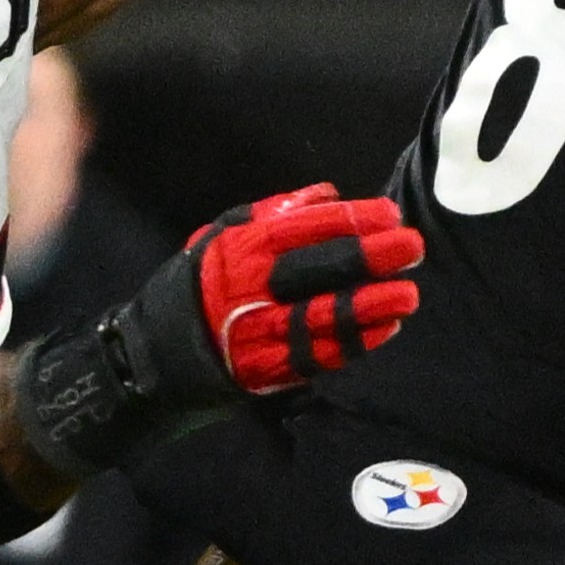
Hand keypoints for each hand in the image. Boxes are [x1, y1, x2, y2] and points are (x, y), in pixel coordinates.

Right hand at [153, 183, 423, 396]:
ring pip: (321, 318)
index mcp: (240, 249)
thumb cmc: (198, 285)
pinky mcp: (262, 371)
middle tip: (412, 248)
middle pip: (318, 269)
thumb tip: (327, 193)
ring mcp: (255, 333)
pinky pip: (314, 357)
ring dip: (369, 307)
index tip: (390, 215)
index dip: (350, 220)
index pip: (304, 228)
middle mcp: (249, 289)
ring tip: (408, 295)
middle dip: (369, 258)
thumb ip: (274, 214)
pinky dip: (351, 344)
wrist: (152, 355)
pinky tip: (384, 330)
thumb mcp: (222, 235)